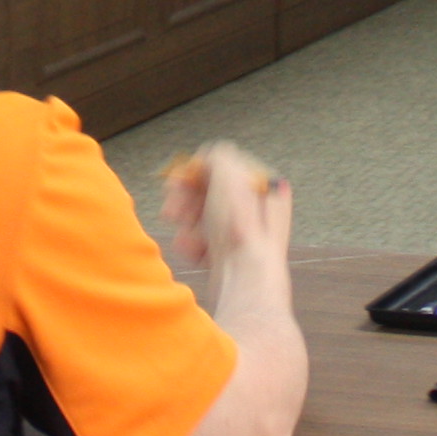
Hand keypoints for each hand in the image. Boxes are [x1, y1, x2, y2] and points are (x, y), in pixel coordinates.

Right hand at [161, 142, 291, 270]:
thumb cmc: (242, 230)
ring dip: (187, 226)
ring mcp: (245, 233)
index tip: (177, 182)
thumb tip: (208, 159)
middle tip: (174, 211)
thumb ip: (216, 156)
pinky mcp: (233, 256)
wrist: (245, 279)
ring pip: (203, 219)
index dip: (195, 173)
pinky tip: (193, 251)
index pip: (222, 167)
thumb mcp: (229, 175)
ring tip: (186, 236)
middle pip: (209, 194)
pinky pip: (204, 243)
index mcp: (262, 183)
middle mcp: (258, 207)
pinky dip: (193, 245)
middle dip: (186, 202)